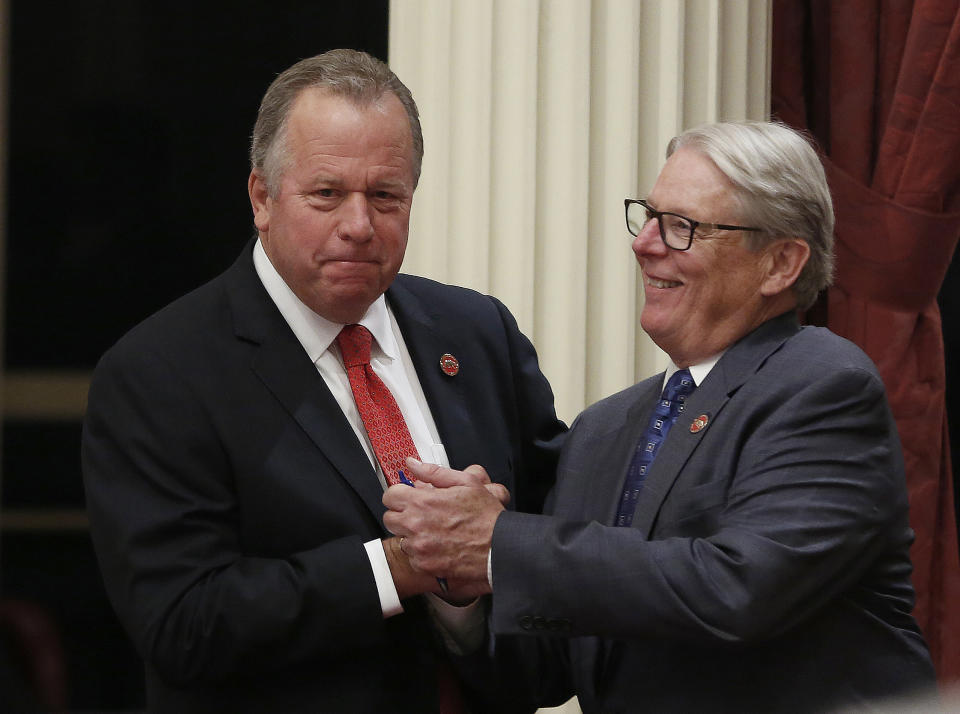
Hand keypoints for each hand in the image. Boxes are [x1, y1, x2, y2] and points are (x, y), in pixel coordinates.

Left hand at [383, 459, 506, 587]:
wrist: (499, 548)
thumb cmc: (486, 517)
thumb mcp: (466, 483)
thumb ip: (433, 472)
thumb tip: (413, 464)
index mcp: (423, 502)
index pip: (390, 496)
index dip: (400, 495)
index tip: (408, 498)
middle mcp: (416, 525)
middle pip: (390, 518)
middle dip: (402, 515)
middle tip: (420, 515)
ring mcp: (419, 547)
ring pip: (401, 539)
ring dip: (412, 535)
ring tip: (434, 532)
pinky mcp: (424, 565)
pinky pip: (412, 557)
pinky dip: (421, 553)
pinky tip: (439, 546)